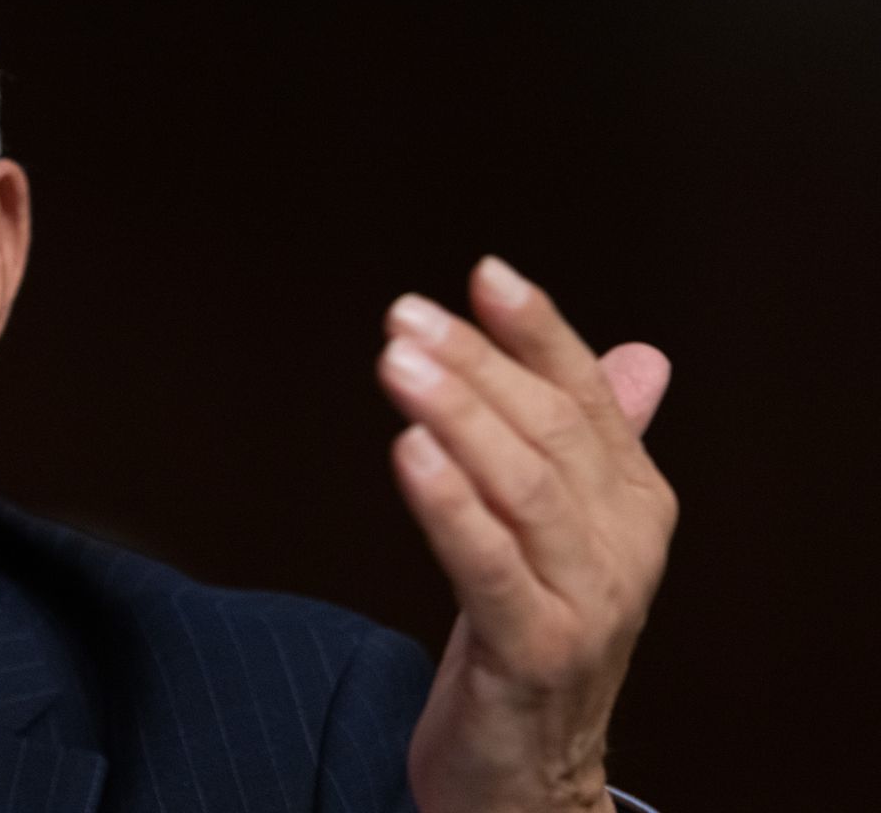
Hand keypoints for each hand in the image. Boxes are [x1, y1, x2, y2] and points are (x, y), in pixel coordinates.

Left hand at [377, 257, 676, 812]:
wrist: (530, 780)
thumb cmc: (535, 642)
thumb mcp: (566, 538)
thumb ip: (594, 445)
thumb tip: (638, 356)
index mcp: (634, 504)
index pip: (586, 397)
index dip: (537, 331)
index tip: (484, 274)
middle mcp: (623, 547)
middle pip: (549, 432)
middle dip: (476, 364)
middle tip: (406, 317)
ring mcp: (586, 602)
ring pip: (524, 487)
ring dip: (458, 414)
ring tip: (398, 363)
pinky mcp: (535, 654)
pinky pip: (489, 567)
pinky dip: (449, 504)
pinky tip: (408, 452)